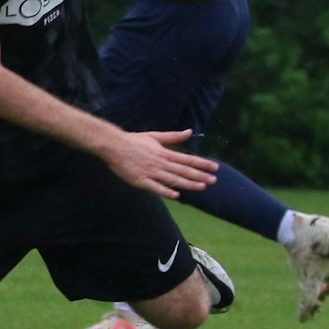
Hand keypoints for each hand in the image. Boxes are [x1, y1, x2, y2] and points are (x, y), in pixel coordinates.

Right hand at [99, 128, 218, 198]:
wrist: (114, 146)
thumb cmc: (134, 141)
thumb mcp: (155, 136)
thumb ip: (173, 137)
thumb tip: (189, 131)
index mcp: (164, 152)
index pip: (187, 159)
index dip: (202, 163)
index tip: (215, 167)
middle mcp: (160, 163)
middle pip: (183, 170)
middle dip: (200, 175)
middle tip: (214, 180)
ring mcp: (151, 172)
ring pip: (173, 179)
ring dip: (188, 184)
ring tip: (202, 187)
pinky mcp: (141, 181)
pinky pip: (155, 187)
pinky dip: (166, 191)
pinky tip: (177, 196)